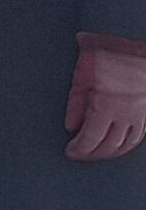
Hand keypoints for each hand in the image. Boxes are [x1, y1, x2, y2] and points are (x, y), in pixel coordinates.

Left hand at [65, 39, 145, 159]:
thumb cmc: (116, 53)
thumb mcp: (84, 70)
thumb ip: (76, 99)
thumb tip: (70, 123)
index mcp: (106, 107)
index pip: (90, 138)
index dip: (79, 149)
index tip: (70, 152)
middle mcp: (125, 116)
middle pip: (108, 145)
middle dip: (92, 154)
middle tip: (80, 156)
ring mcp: (139, 115)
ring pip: (125, 144)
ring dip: (110, 153)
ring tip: (97, 154)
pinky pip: (138, 136)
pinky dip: (127, 145)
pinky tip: (121, 145)